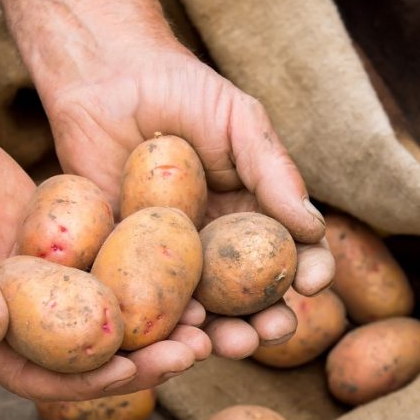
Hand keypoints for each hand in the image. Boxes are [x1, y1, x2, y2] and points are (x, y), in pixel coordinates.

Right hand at [0, 129, 208, 399]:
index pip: (45, 377)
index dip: (91, 381)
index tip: (134, 370)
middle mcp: (26, 323)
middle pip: (92, 359)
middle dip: (145, 362)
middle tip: (195, 350)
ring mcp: (53, 295)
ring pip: (113, 325)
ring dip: (159, 331)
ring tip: (206, 325)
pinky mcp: (73, 262)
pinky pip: (116, 282)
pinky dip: (151, 286)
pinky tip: (191, 279)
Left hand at [42, 38, 334, 358]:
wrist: (104, 74)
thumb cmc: (180, 89)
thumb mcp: (240, 122)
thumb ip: (275, 173)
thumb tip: (313, 228)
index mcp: (252, 214)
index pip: (290, 254)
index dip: (309, 273)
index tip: (315, 284)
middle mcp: (216, 244)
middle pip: (248, 298)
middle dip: (266, 322)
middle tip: (271, 332)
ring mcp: (171, 258)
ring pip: (201, 311)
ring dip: (220, 335)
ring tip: (228, 344)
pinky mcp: (124, 262)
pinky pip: (147, 301)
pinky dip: (165, 324)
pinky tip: (178, 331)